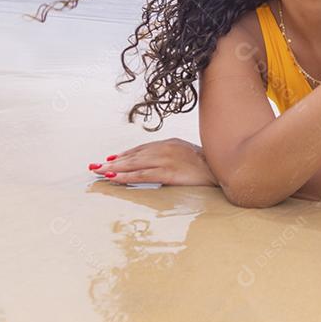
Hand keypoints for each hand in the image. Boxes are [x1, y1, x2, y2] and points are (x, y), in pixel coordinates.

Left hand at [88, 137, 219, 186]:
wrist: (225, 170)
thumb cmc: (211, 166)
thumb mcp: (190, 156)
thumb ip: (175, 157)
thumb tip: (164, 167)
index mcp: (172, 143)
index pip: (142, 148)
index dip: (125, 155)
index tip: (110, 160)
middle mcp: (167, 148)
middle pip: (134, 155)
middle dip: (113, 162)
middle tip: (95, 167)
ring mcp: (167, 159)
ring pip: (135, 164)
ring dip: (114, 169)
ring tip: (99, 172)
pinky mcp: (169, 172)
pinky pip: (143, 174)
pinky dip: (126, 176)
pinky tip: (114, 178)